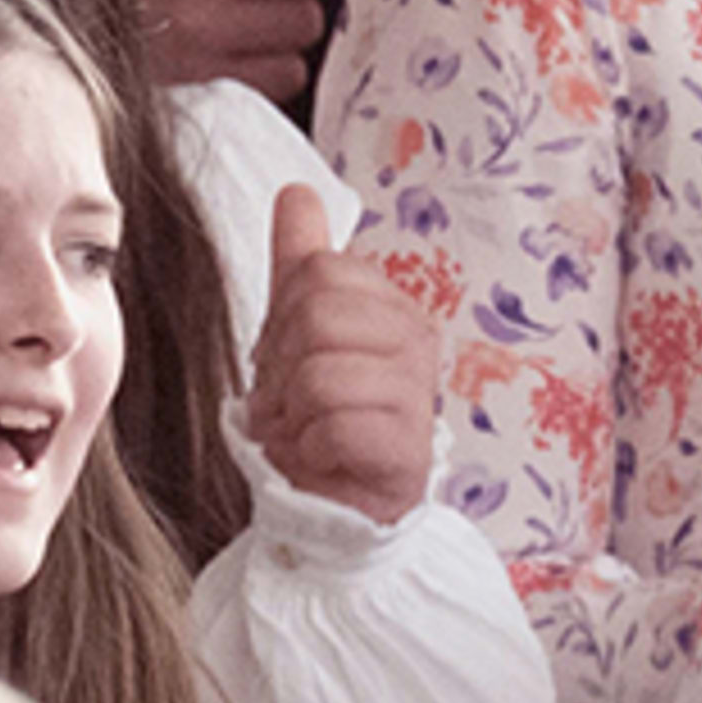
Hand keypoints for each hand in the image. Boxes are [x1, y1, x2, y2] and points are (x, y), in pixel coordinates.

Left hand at [243, 183, 437, 522]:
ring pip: (320, 371)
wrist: (332, 510)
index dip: (283, 321)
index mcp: (392, 307)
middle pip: (317, 313)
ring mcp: (418, 394)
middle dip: (283, 369)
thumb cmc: (317, 420)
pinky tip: (327, 461)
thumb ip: (301, 261)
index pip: (318, 270)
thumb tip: (298, 192)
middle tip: (295, 407)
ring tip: (309, 436)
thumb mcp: (298, 333)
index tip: (290, 366)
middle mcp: (418, 342)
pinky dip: (312, 449)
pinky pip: (334, 424)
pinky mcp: (408, 449)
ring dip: (293, 415)